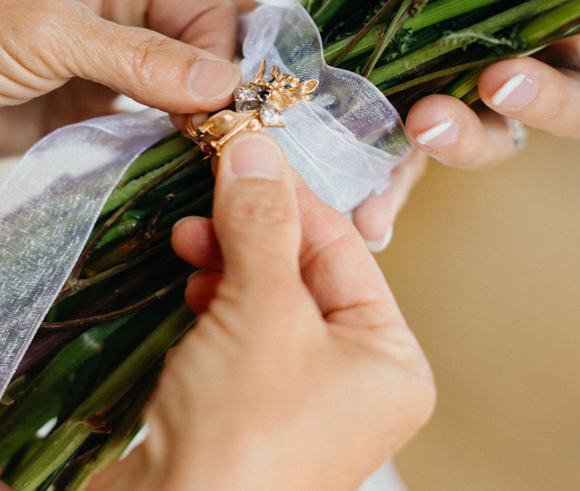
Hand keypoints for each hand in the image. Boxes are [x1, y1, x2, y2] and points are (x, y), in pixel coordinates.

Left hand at [0, 0, 242, 180]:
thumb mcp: (50, 33)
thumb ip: (142, 60)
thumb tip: (227, 84)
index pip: (206, 8)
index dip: (226, 58)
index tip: (234, 111)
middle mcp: (116, 5)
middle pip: (202, 46)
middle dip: (224, 88)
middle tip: (241, 137)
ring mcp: (101, 63)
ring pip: (179, 90)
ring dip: (199, 121)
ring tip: (220, 158)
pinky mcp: (82, 113)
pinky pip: (144, 129)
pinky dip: (167, 147)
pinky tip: (183, 168)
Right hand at [90, 133, 434, 490]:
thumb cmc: (242, 433)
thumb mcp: (262, 312)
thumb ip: (262, 224)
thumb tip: (254, 148)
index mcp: (391, 361)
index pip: (343, 248)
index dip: (290, 193)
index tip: (244, 146)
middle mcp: (357, 379)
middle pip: (305, 269)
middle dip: (253, 227)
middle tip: (208, 186)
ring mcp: (303, 397)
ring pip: (268, 297)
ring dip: (228, 258)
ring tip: (188, 235)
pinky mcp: (251, 407)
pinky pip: (241, 331)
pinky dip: (214, 298)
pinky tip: (189, 279)